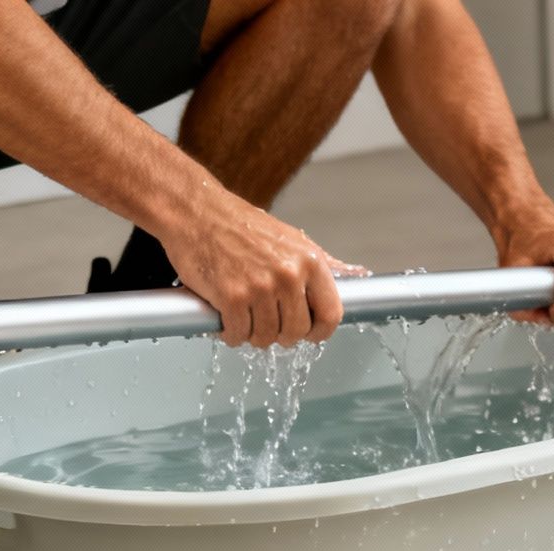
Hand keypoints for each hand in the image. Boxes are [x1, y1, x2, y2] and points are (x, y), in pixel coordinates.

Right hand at [156, 191, 364, 347]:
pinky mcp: (230, 297)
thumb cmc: (242, 225)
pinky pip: (238, 334)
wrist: (196, 211)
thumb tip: (357, 274)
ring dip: (254, 335)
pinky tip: (227, 321)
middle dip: (282, 335)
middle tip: (267, 324)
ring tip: (245, 319)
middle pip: (297, 331)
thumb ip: (322, 262)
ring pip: (266, 337)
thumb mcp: (292, 239)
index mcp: (310, 262)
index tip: (309, 334)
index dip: (320, 332)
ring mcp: (260, 287)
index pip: (331, 315)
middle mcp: (289, 275)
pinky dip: (231, 334)